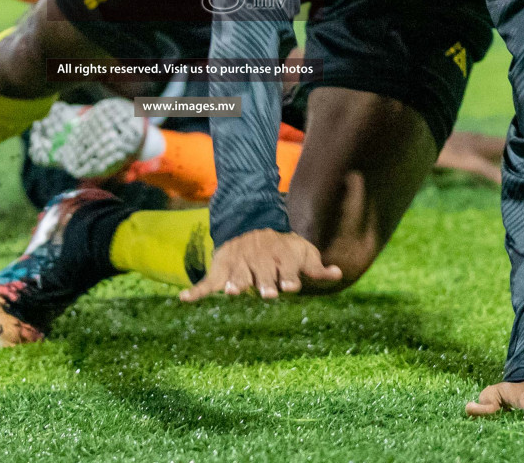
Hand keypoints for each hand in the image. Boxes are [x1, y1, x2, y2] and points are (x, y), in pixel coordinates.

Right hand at [179, 229, 340, 301]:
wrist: (250, 223)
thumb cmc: (282, 246)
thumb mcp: (303, 251)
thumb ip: (317, 267)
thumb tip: (339, 273)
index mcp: (281, 258)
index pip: (286, 271)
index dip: (288, 279)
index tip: (290, 286)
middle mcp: (259, 261)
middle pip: (262, 275)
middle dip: (264, 283)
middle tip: (268, 292)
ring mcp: (239, 265)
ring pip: (237, 277)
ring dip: (235, 284)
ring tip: (231, 292)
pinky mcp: (221, 268)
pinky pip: (207, 281)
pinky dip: (195, 291)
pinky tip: (184, 300)